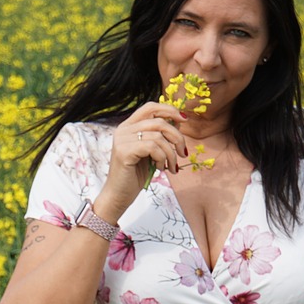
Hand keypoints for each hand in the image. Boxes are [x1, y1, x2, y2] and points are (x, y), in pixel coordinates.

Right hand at [93, 102, 188, 221]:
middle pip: (159, 122)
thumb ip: (160, 136)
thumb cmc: (135, 174)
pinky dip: (162, 158)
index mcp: (129, 126)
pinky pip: (152, 147)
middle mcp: (123, 129)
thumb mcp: (151, 151)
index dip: (169, 110)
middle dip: (177, 137)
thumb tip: (179, 121)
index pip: (150, 107)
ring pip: (158, 136)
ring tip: (170, 166)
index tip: (185, 120)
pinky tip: (160, 168)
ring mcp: (122, 139)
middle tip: (183, 153)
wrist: (119, 195)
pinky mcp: (124, 151)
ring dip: (170, 153)